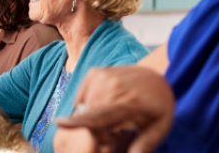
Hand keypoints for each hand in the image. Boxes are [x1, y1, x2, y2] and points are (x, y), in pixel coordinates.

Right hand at [55, 66, 173, 152]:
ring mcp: (103, 76)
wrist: (156, 76)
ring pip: (84, 107)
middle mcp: (114, 86)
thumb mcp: (159, 128)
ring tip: (111, 120)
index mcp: (130, 102)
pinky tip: (103, 106)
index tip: (59, 123)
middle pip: (89, 115)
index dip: (79, 121)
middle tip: (115, 133)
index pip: (101, 114)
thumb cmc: (158, 106)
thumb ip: (144, 145)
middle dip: (97, 131)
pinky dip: (88, 105)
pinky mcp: (94, 72)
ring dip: (91, 118)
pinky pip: (81, 96)